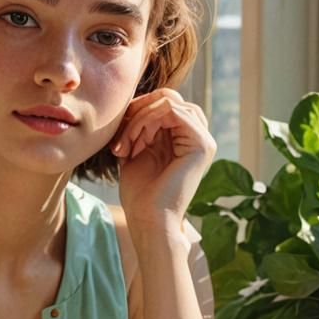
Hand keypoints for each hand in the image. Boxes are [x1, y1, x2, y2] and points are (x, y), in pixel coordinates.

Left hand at [112, 88, 214, 237]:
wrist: (148, 220)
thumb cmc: (140, 194)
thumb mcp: (136, 152)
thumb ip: (139, 128)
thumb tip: (133, 103)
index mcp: (184, 139)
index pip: (163, 104)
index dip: (136, 111)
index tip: (116, 136)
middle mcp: (197, 136)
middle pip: (168, 98)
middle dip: (137, 112)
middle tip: (119, 140)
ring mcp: (203, 139)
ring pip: (169, 102)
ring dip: (139, 119)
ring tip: (125, 146)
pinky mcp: (202, 143)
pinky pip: (172, 110)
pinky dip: (147, 121)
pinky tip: (135, 143)